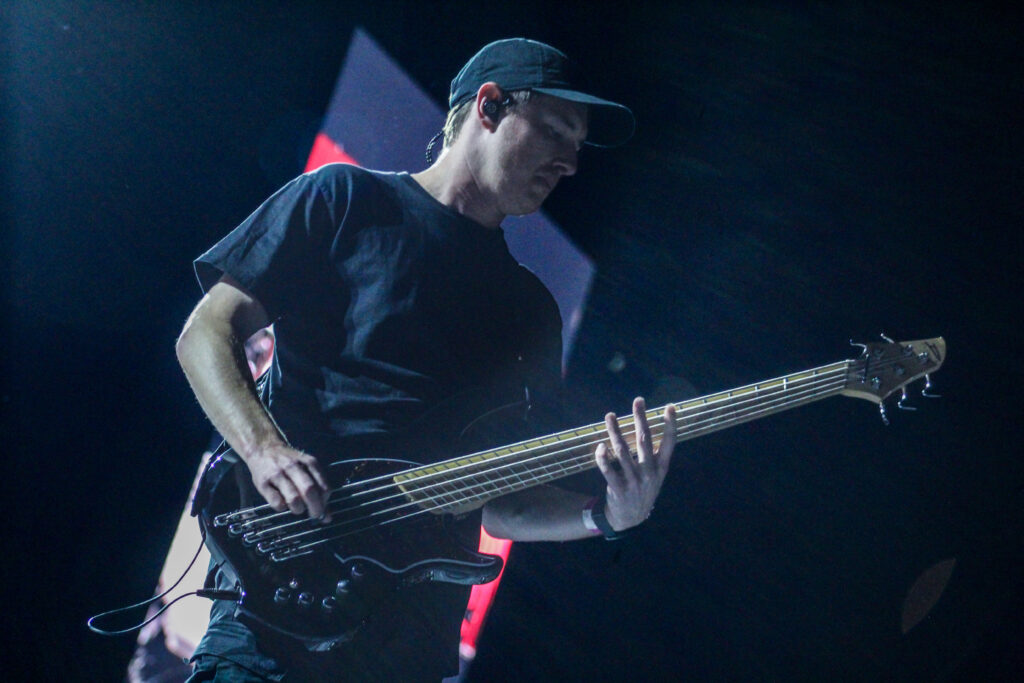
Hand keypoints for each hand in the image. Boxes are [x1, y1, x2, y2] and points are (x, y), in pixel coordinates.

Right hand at [245, 443, 330, 519]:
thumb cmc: (289, 462)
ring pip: (293, 498)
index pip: (323, 487)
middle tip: (313, 515)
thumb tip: (327, 517)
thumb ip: (318, 488)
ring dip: (298, 509)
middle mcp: (293, 466)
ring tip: (297, 508)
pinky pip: (276, 502)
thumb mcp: (306, 468)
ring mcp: (277, 474)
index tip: (322, 509)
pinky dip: (282, 508)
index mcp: (309, 462)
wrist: (263, 448)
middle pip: (309, 491)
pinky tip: (282, 504)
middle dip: (315, 508)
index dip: (325, 502)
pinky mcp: (262, 483)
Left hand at [594, 397, 676, 530]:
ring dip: (615, 432)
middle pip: (644, 440)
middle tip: (638, 401)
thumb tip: (647, 426)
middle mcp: (649, 473)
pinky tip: (600, 446)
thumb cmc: (643, 489)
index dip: (670, 425)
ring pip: (622, 451)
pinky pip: (608, 470)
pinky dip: (603, 458)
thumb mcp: (655, 475)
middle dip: (641, 419)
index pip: (668, 443)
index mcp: (661, 468)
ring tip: (610, 416)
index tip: (670, 407)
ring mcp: (634, 481)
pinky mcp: (618, 489)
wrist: (631, 518)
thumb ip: (653, 455)